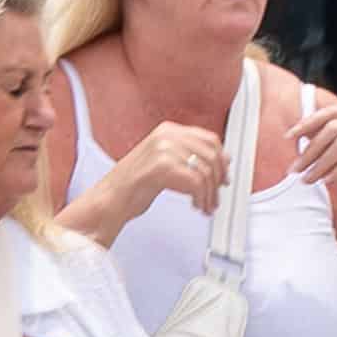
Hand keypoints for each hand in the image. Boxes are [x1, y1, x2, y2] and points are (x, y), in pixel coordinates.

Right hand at [75, 122, 228, 239]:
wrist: (111, 198)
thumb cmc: (135, 184)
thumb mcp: (164, 162)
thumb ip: (188, 156)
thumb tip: (222, 160)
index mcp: (168, 130)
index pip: (209, 139)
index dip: (222, 160)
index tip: (224, 176)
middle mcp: (167, 136)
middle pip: (211, 155)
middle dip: (218, 180)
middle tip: (216, 197)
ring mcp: (164, 149)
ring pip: (205, 172)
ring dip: (210, 194)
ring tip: (206, 206)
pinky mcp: (162, 167)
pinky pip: (196, 183)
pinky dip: (201, 199)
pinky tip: (196, 206)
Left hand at [289, 97, 336, 214]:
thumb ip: (333, 141)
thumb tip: (301, 136)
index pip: (331, 112)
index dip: (308, 122)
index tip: (290, 137)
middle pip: (333, 128)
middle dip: (310, 150)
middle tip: (294, 169)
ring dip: (320, 163)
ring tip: (307, 179)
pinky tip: (327, 181)